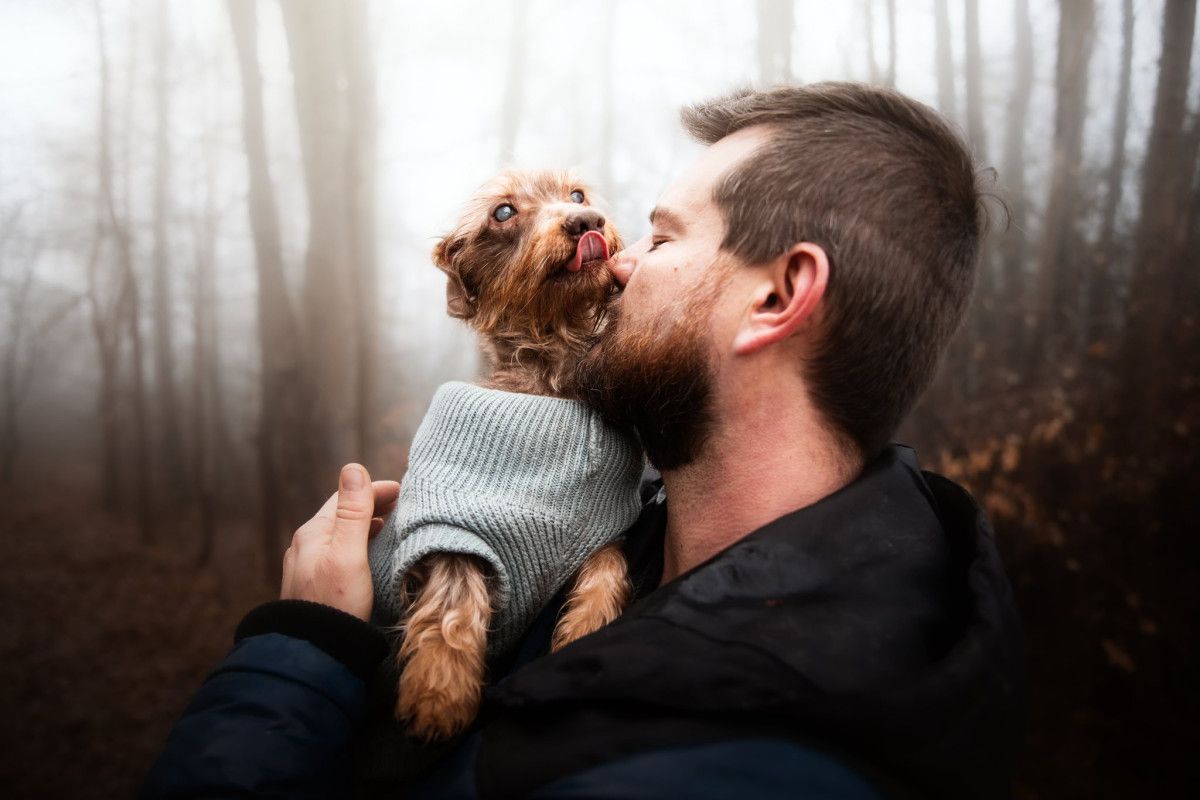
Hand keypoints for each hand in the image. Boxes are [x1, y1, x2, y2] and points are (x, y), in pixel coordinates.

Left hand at [281, 463, 400, 620]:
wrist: (313, 652)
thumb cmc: (335, 603)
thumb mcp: (348, 553)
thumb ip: (353, 512)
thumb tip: (353, 468)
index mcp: (313, 533)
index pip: (346, 497)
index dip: (374, 490)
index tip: (401, 490)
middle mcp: (305, 546)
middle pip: (341, 515)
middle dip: (370, 506)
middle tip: (399, 506)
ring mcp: (306, 567)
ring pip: (339, 535)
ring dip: (364, 526)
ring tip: (388, 528)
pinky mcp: (313, 587)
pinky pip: (337, 554)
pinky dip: (356, 545)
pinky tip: (367, 556)